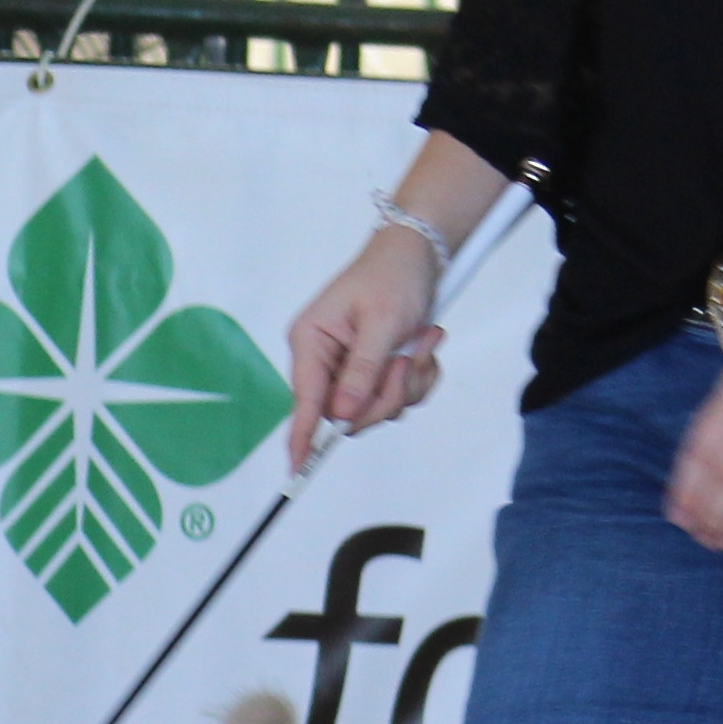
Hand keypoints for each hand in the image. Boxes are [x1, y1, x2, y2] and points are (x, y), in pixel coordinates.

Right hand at [285, 231, 443, 469]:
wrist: (419, 253)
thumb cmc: (392, 276)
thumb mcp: (381, 322)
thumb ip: (362, 371)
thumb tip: (344, 415)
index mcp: (312, 342)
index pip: (304, 400)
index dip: (302, 437)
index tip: (298, 470)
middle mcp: (325, 358)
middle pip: (349, 412)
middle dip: (387, 393)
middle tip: (408, 361)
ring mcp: (350, 366)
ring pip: (378, 406)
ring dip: (409, 382)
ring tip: (423, 341)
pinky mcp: (375, 369)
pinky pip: (398, 396)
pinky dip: (418, 377)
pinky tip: (425, 346)